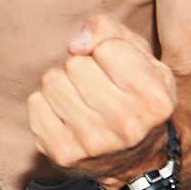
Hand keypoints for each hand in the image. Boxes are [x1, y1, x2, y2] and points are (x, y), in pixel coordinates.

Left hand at [25, 13, 175, 185]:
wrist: (134, 158)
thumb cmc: (135, 94)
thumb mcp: (140, 57)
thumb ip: (109, 31)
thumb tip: (75, 46)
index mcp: (155, 100)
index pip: (107, 48)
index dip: (108, 51)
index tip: (117, 70)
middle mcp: (128, 126)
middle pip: (76, 64)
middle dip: (82, 66)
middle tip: (96, 85)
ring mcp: (93, 144)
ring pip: (52, 81)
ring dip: (63, 83)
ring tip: (81, 98)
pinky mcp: (63, 153)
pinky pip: (35, 104)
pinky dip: (47, 103)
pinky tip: (67, 115)